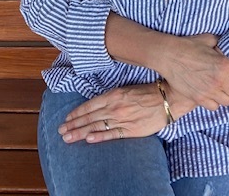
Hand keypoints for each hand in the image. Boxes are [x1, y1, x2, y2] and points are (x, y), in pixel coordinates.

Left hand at [58, 83, 194, 143]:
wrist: (168, 99)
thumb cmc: (148, 91)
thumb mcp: (127, 89)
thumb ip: (112, 97)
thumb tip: (97, 104)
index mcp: (113, 95)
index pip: (90, 105)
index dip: (77, 113)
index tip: (66, 119)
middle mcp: (115, 107)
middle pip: (90, 117)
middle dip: (74, 124)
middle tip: (61, 131)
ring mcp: (122, 119)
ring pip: (97, 126)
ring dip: (81, 132)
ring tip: (68, 138)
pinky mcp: (131, 130)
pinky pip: (112, 135)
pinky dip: (99, 137)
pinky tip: (89, 139)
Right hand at [159, 33, 228, 110]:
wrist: (169, 56)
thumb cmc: (189, 45)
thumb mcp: (209, 39)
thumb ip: (222, 45)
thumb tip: (228, 47)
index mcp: (225, 65)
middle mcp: (219, 81)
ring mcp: (209, 92)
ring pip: (227, 102)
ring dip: (226, 95)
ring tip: (220, 87)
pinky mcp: (199, 99)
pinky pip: (214, 107)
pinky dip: (215, 101)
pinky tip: (211, 92)